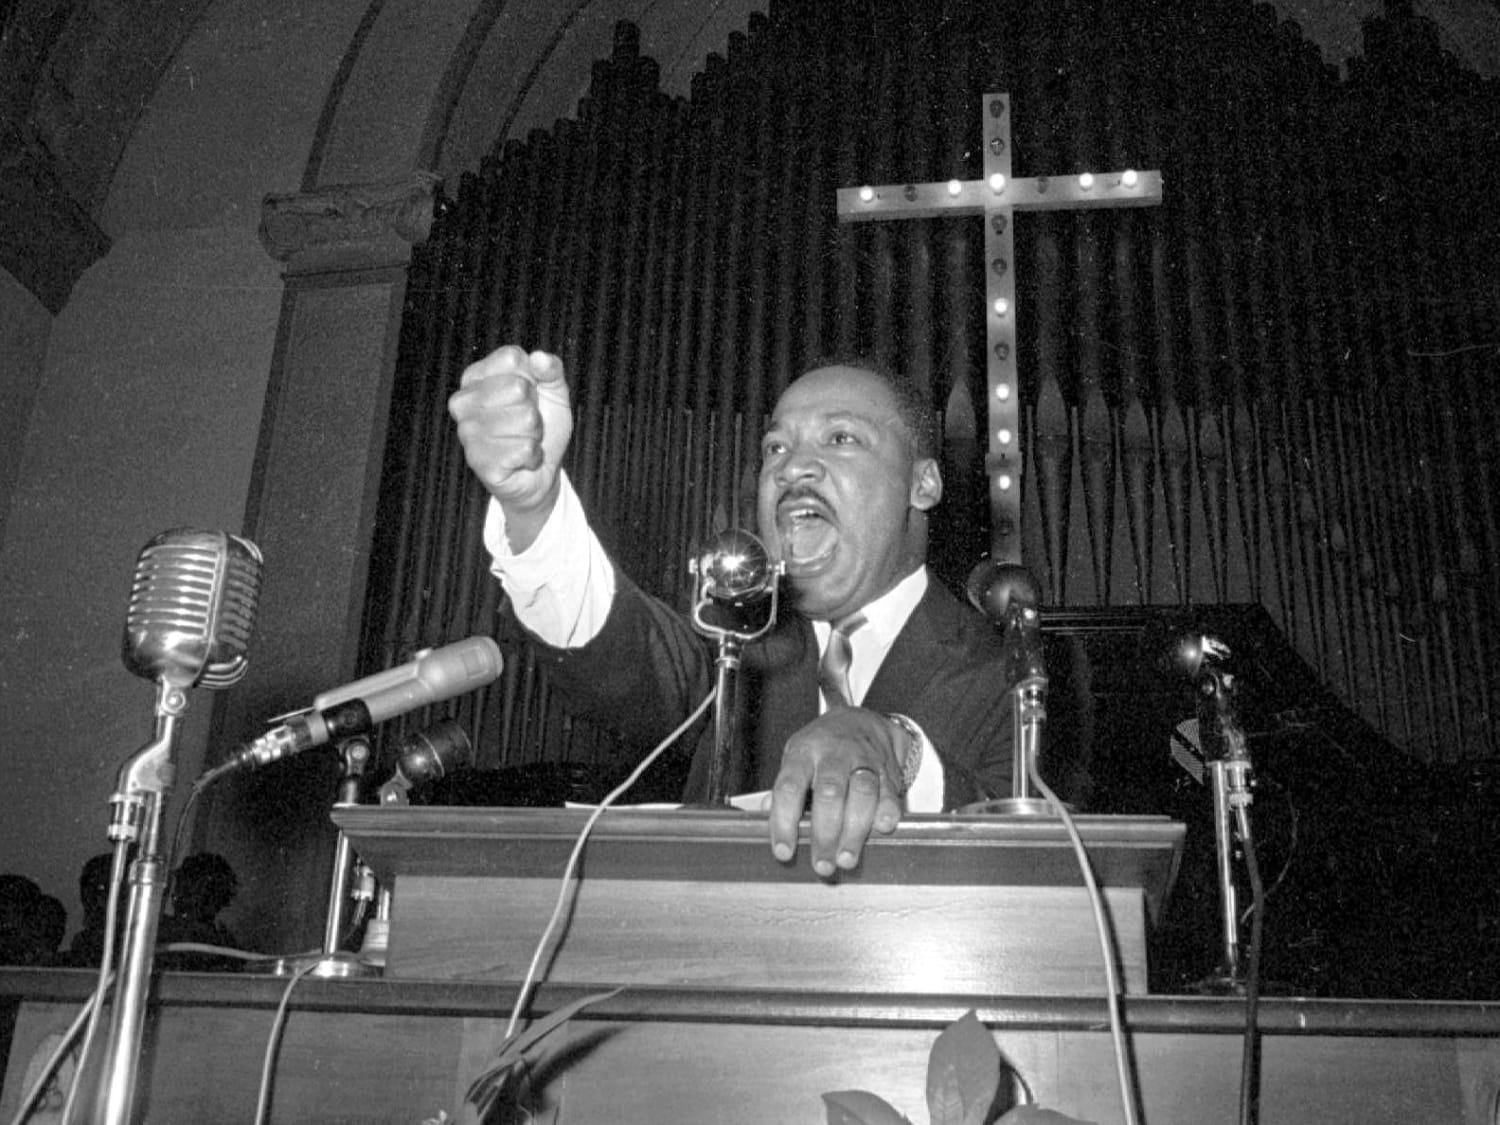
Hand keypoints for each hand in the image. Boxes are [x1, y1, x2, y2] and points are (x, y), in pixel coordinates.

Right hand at [448, 345, 572, 547]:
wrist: (538, 474)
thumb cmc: (541, 428)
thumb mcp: (553, 392)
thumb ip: (551, 370)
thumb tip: (539, 358)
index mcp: (475, 377)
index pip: (511, 358)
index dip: (533, 377)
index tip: (528, 395)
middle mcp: (463, 402)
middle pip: (518, 388)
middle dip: (534, 409)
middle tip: (526, 424)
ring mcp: (467, 433)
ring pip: (525, 419)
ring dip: (534, 435)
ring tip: (522, 441)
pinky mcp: (479, 462)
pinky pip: (525, 448)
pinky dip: (533, 456)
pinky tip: (521, 461)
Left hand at [768, 706, 904, 877]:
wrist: (861, 721)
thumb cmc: (822, 747)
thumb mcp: (796, 759)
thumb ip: (784, 789)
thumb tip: (766, 814)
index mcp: (804, 754)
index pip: (789, 788)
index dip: (784, 821)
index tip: (784, 851)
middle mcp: (833, 755)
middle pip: (829, 793)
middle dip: (825, 833)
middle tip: (822, 864)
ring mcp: (863, 761)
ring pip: (862, 792)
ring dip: (855, 830)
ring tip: (847, 858)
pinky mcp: (887, 771)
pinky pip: (890, 792)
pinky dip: (887, 812)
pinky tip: (882, 829)